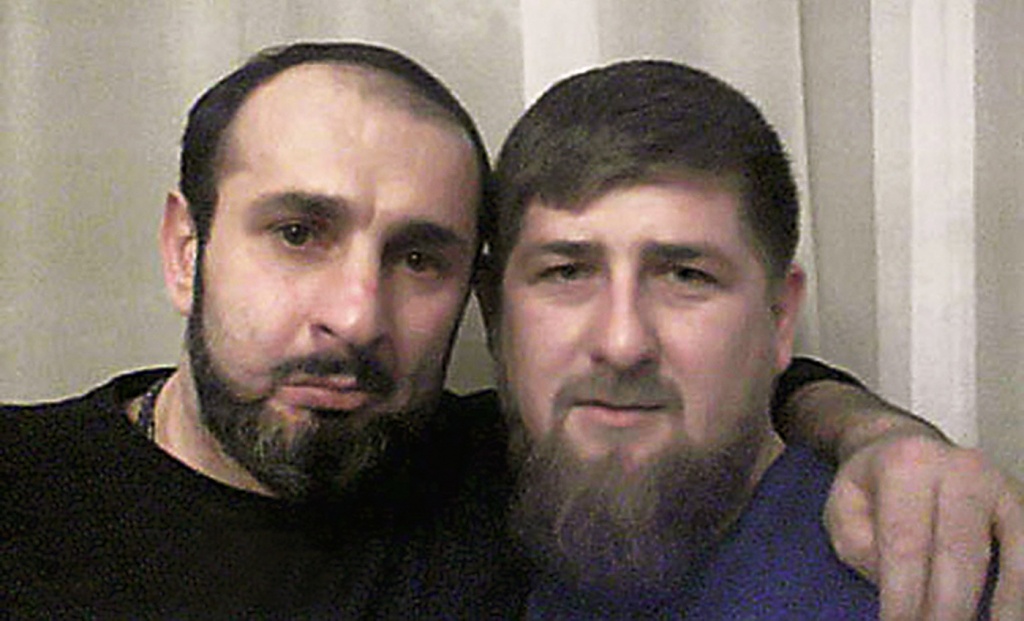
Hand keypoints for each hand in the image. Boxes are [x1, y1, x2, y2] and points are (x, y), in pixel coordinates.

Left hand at [826, 434, 1023, 619]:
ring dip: (996, 604)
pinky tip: (1010, 617)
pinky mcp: (1019, 501)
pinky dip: (1021, 588)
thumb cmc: (871, 485)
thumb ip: (861, 544)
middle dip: (945, 607)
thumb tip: (895, 584)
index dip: (904, 593)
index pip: (906, 543)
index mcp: (906, 466)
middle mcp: (959, 469)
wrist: (906, 444)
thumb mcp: (844, 507)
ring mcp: (997, 484)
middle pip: (957, 553)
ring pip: (1005, 553)